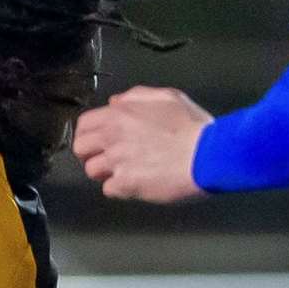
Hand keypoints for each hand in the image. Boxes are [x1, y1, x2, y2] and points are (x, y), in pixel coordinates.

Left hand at [73, 86, 214, 203]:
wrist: (208, 154)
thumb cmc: (192, 125)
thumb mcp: (167, 97)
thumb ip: (136, 97)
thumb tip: (115, 102)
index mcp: (119, 114)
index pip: (84, 124)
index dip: (89, 133)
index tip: (98, 140)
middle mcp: (111, 137)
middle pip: (80, 149)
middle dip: (91, 154)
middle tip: (107, 158)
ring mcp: (117, 162)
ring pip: (91, 171)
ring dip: (105, 173)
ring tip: (124, 173)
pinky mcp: (127, 184)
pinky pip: (109, 190)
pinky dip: (119, 189)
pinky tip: (135, 185)